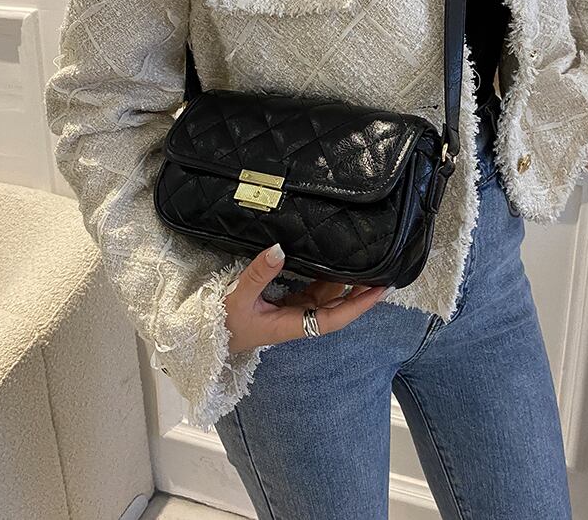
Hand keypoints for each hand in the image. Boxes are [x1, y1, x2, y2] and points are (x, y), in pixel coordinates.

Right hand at [224, 243, 390, 353]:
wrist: (205, 338)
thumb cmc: (221, 322)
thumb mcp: (236, 297)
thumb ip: (258, 273)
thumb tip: (279, 248)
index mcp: (291, 325)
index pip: (334, 317)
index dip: (359, 305)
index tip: (381, 290)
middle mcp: (297, 320)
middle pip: (337, 307)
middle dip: (360, 292)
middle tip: (382, 268)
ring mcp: (292, 313)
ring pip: (326, 298)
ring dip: (344, 284)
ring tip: (365, 261)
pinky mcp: (284, 305)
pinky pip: (312, 292)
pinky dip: (325, 279)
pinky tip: (333, 263)